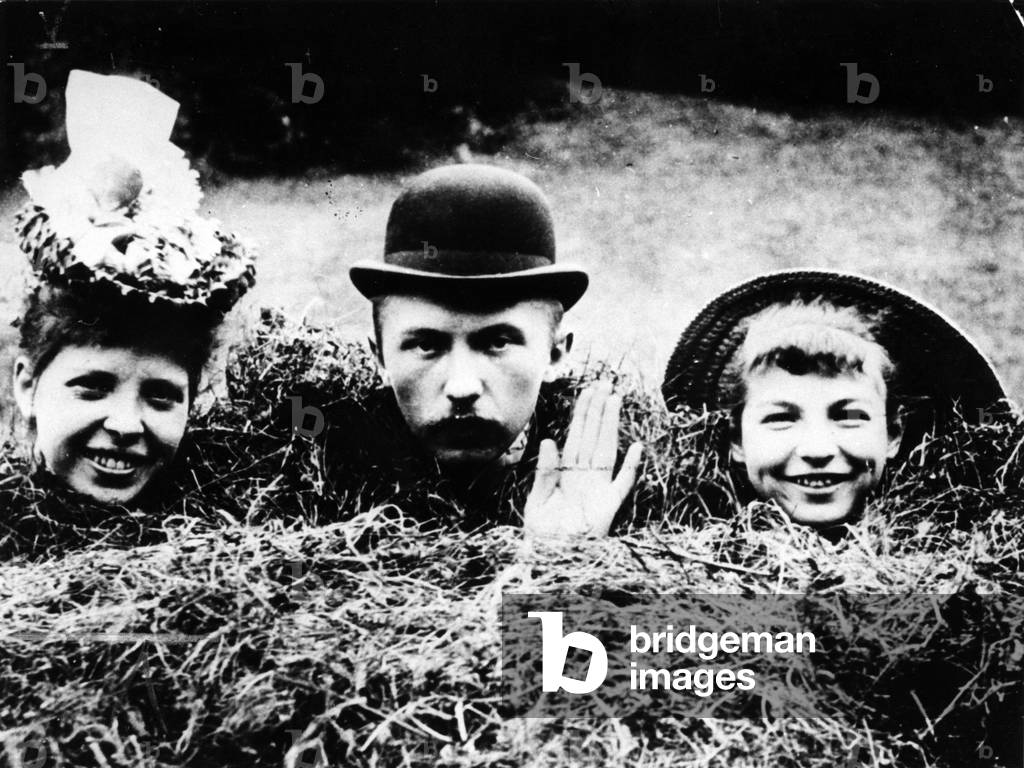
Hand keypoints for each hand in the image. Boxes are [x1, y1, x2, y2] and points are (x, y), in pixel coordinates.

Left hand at [524, 381, 642, 538]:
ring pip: (606, 450)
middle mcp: (584, 477)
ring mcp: (598, 490)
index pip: (577, 436)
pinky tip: (636, 448)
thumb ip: (546, 473)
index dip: (583, 413)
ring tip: (616, 400)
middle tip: (606, 383)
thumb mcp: (537, 503)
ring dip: (611, 426)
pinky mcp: (609, 508)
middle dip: (599, 410)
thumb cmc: (542, 535)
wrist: (549, 562)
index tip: (589, 391)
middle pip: (593, 436)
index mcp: (566, 473)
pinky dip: (630, 468)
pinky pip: (622, 484)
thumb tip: (550, 440)